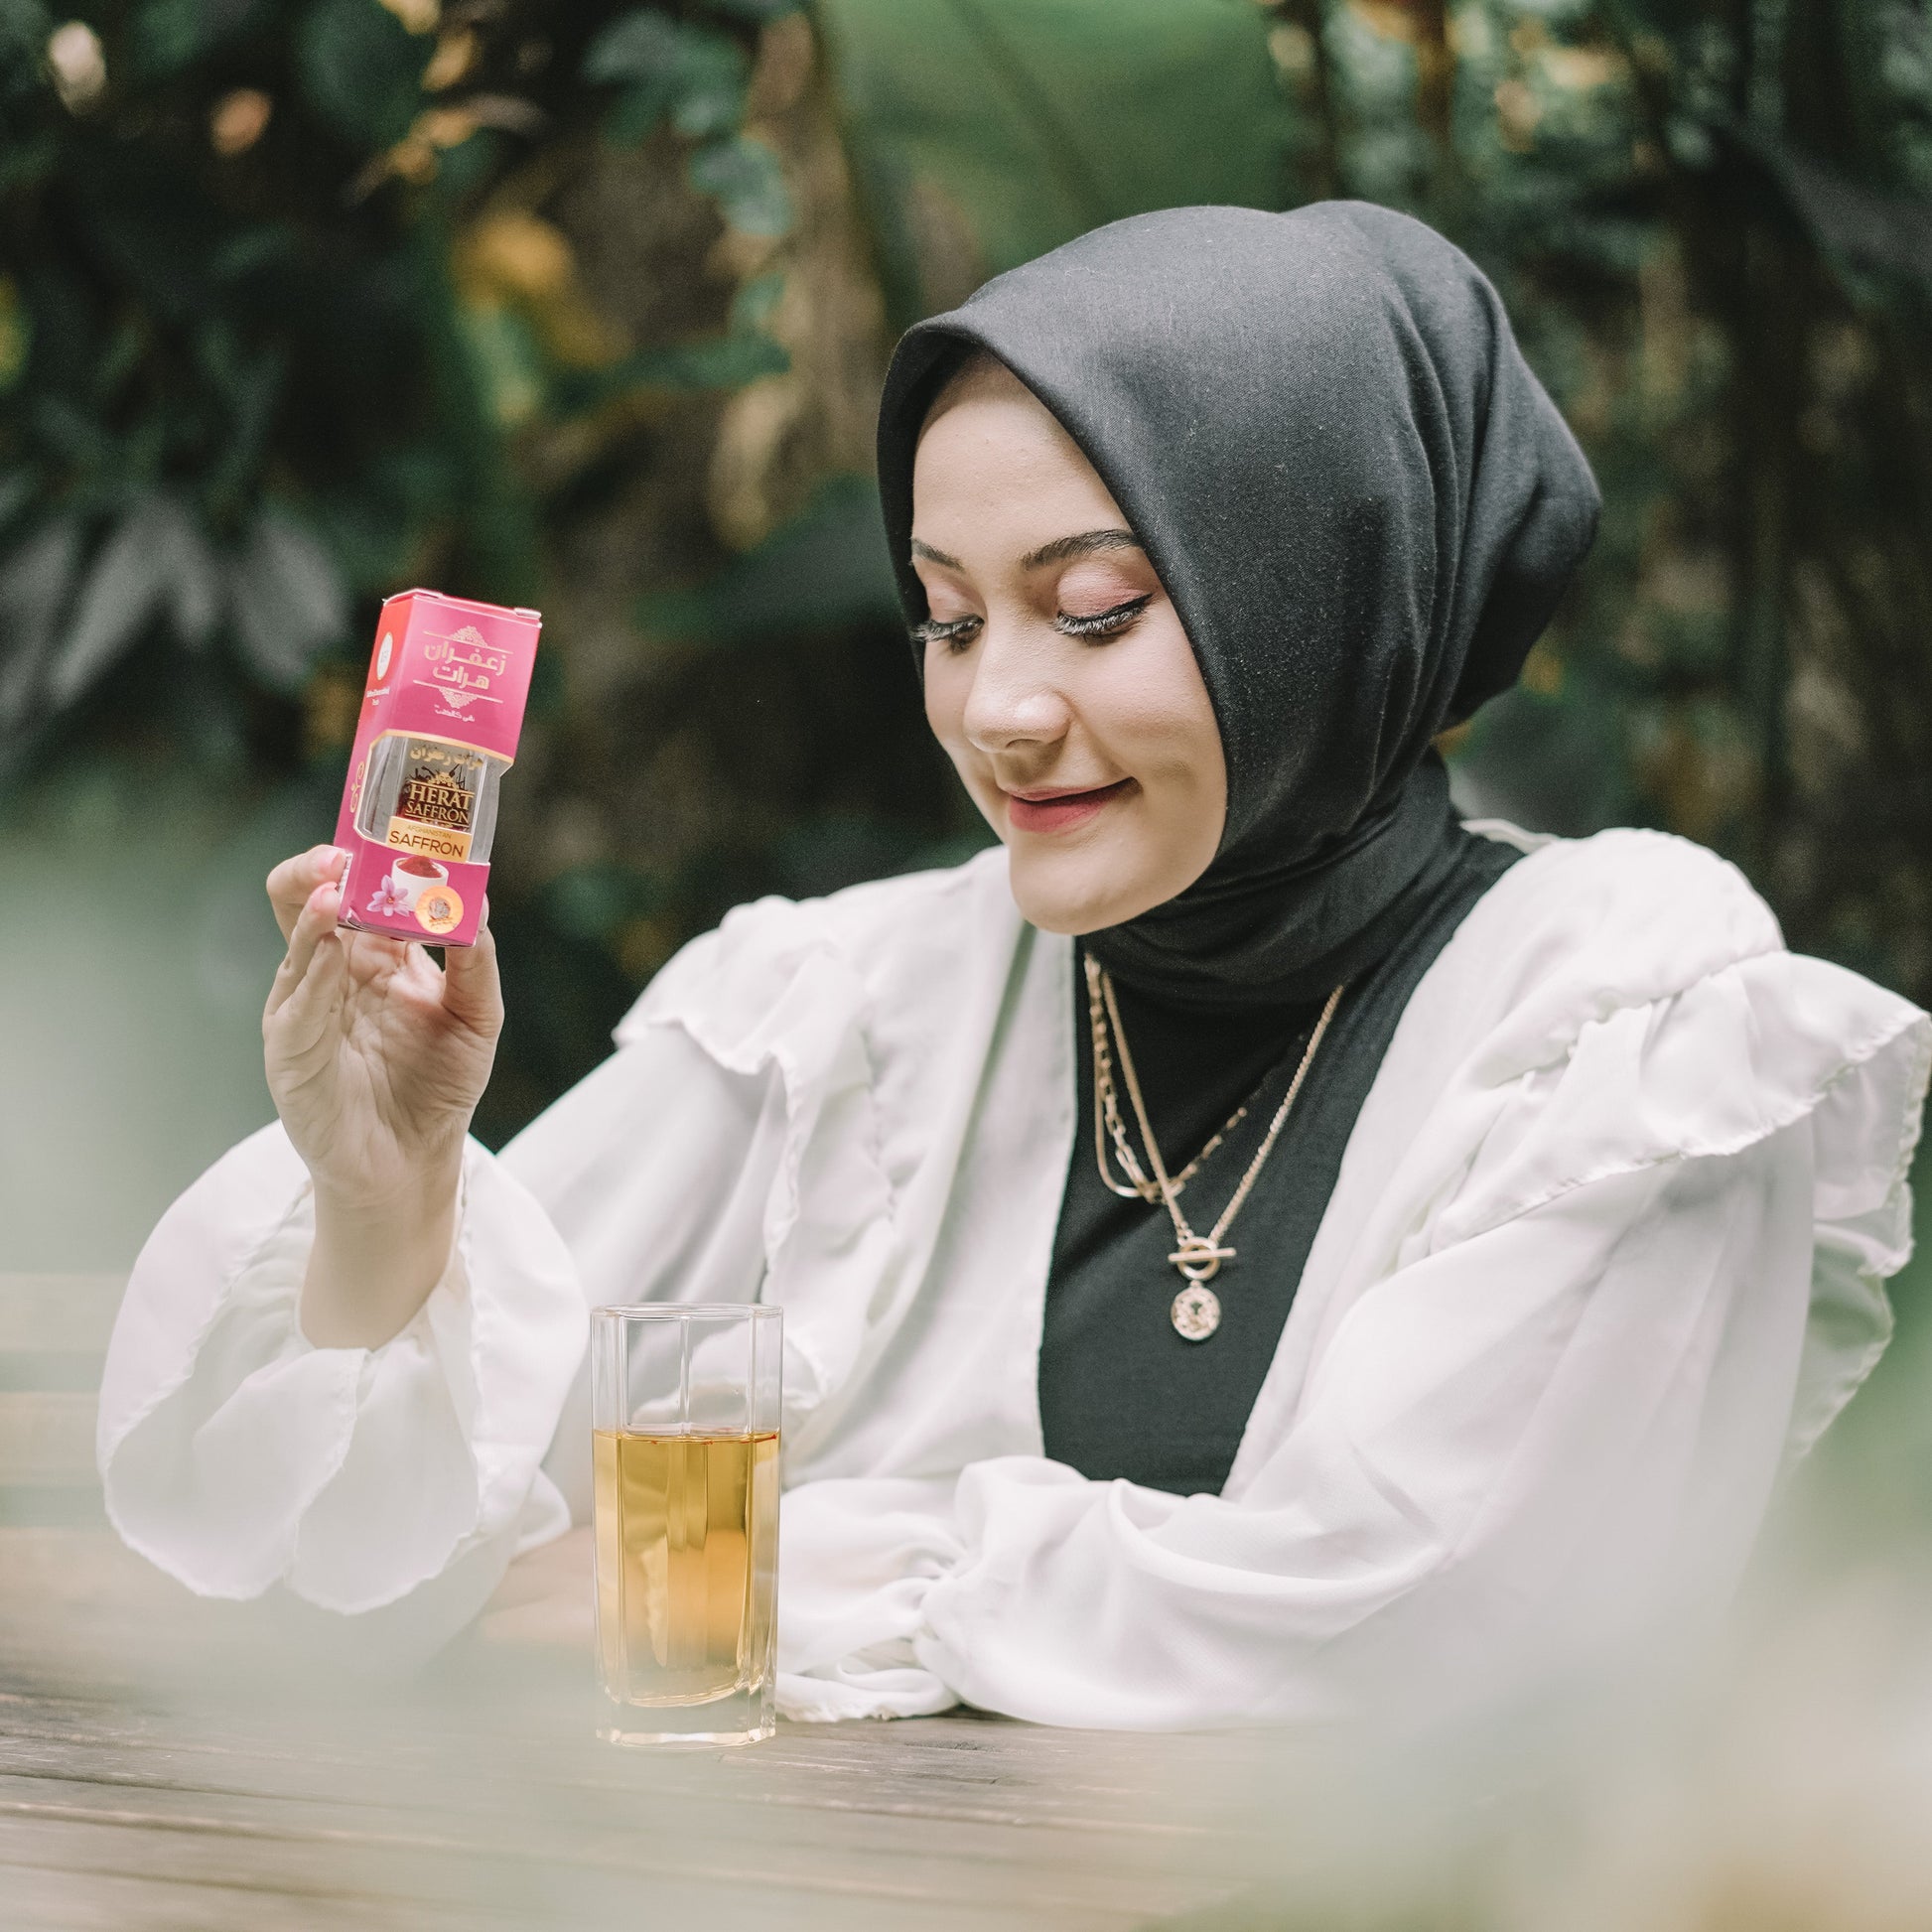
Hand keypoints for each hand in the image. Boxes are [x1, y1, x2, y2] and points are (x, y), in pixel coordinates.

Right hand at [263, 845, 503, 1344]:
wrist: (412, 1164)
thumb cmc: (438, 1086)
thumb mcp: (477, 1016)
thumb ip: (477, 962)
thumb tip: (476, 904)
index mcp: (372, 955)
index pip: (351, 885)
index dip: (362, 854)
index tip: (388, 827)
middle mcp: (329, 973)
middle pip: (303, 899)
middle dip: (321, 868)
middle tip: (349, 851)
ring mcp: (303, 1010)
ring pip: (296, 942)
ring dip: (318, 910)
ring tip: (341, 886)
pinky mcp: (290, 1053)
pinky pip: (296, 1003)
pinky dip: (313, 969)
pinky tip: (333, 945)